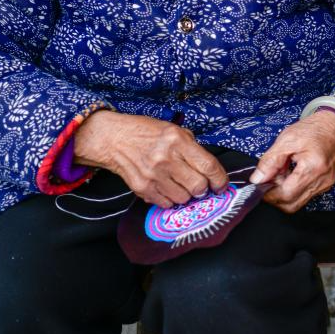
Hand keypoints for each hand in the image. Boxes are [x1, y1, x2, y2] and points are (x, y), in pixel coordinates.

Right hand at [73, 110, 227, 208]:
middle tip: (202, 186)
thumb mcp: (175, 130)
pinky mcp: (142, 187)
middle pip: (198, 186)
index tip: (221, 184)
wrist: (113, 139)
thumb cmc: (146, 132)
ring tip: (181, 185)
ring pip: (183, 198)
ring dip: (187, 195)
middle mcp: (166, 158)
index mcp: (178, 140)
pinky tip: (168, 188)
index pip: (209, 165)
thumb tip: (211, 169)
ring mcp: (153, 175)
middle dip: (204, 189)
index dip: (220, 179)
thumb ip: (193, 147)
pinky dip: (171, 200)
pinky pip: (166, 203)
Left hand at [249, 111, 334, 213]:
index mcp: (313, 167)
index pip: (286, 194)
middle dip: (275, 195)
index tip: (260, 184)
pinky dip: (293, 189)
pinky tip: (292, 174)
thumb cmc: (313, 130)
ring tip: (283, 172)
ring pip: (297, 202)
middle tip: (270, 178)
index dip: (269, 193)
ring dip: (284, 192)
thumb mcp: (287, 139)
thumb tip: (257, 180)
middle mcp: (322, 180)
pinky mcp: (325, 186)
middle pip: (291, 204)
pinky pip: (304, 196)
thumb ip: (270, 161)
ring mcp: (325, 185)